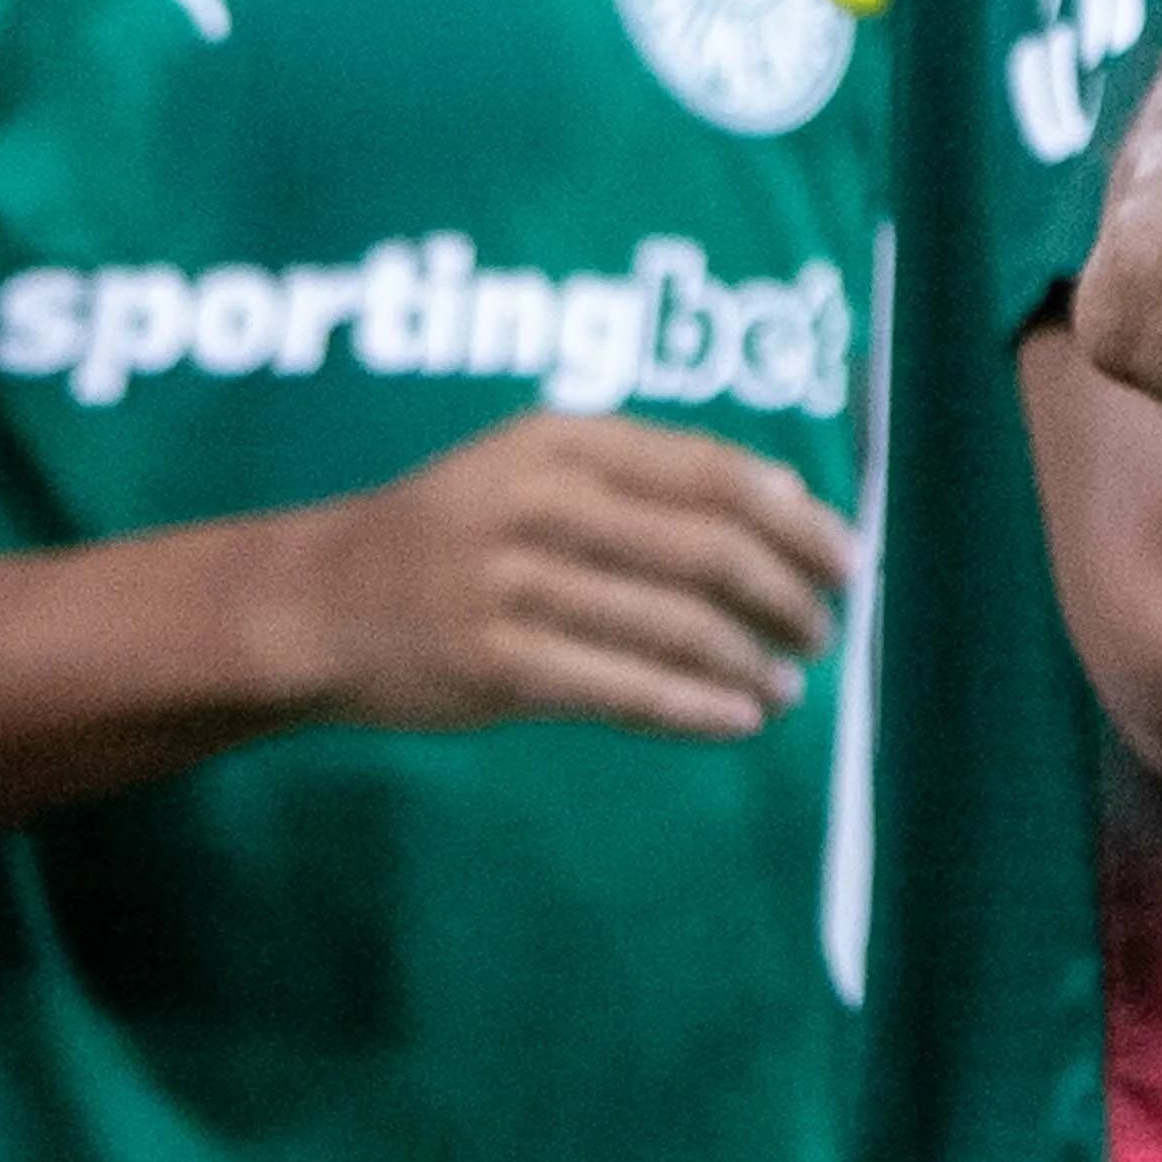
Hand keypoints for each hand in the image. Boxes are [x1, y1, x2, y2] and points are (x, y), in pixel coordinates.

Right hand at [277, 414, 851, 743]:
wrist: (311, 601)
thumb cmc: (452, 534)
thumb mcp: (532, 469)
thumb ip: (645, 479)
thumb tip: (791, 502)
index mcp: (563, 442)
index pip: (714, 472)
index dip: (798, 519)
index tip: (849, 557)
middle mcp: (539, 502)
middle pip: (710, 550)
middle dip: (789, 596)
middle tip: (826, 629)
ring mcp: (511, 583)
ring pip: (676, 627)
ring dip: (752, 662)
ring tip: (789, 683)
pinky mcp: (493, 662)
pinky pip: (624, 688)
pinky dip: (696, 708)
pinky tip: (739, 718)